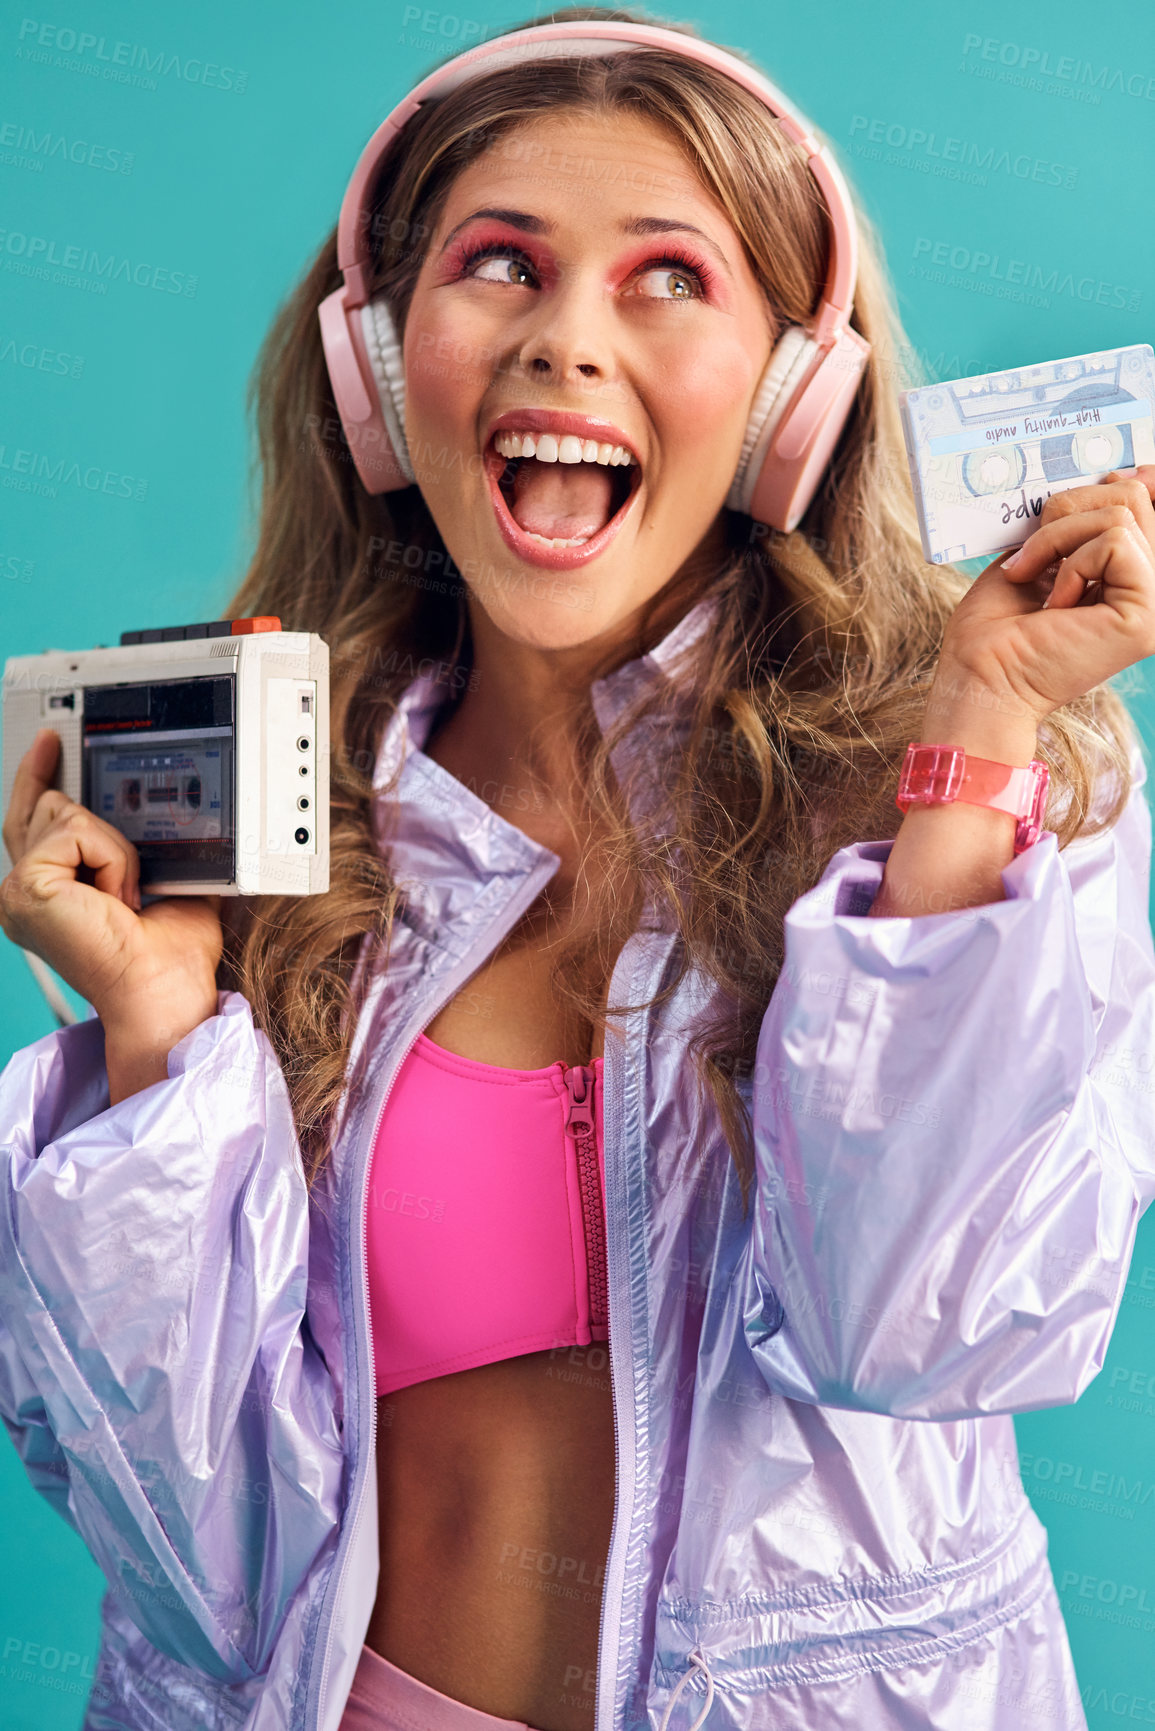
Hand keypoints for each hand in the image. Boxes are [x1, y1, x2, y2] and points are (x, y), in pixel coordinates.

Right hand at [0, 730, 222, 1096]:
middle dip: (99, 826)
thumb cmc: (168, 955)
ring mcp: (18, 889)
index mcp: (50, 890)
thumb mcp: (168, 883)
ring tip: (128, 898)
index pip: (32, 818)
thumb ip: (152, 849)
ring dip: (115, 850)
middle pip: (48, 805)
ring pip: (68, 812)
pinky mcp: (27, 886)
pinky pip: (77, 830)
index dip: (37, 775)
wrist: (164, 990)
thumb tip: (177, 816)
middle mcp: (24, 890)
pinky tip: (118, 897)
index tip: (49, 742)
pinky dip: (112, 858)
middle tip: (121, 867)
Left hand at [928, 466, 1154, 733]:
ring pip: (1121, 515)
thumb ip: (1086, 519)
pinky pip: (1115, 543)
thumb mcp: (1042, 553)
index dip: (1121, 482)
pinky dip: (1068, 563)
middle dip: (1066, 511)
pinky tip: (1054, 604)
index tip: (1091, 483)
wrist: (978, 678)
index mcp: (1130, 577)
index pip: (1146, 503)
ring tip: (1030, 579)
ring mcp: (1154, 605)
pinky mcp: (1146, 615)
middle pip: (1133, 498)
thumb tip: (1134, 474)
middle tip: (1030, 556)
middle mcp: (1151, 590)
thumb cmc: (996, 628)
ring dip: (1056, 539)